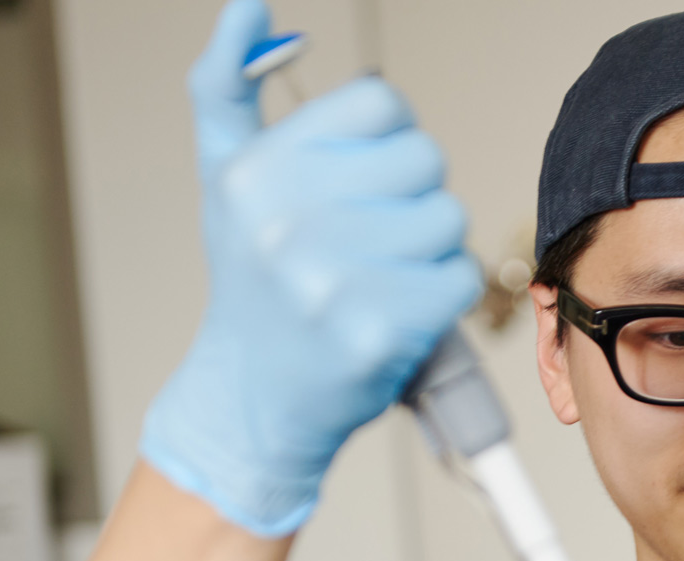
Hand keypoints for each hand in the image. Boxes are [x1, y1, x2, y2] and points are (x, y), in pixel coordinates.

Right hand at [139, 0, 479, 535]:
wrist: (254, 397)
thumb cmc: (251, 284)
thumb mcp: (223, 178)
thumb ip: (227, 86)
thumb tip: (249, 6)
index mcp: (258, 173)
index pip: (381, 103)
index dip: (388, 138)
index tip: (366, 177)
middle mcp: (287, 223)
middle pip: (425, 158)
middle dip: (412, 194)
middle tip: (376, 235)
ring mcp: (331, 282)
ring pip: (448, 218)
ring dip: (431, 247)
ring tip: (385, 274)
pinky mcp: (377, 334)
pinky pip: (460, 277)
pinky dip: (444, 293)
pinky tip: (403, 308)